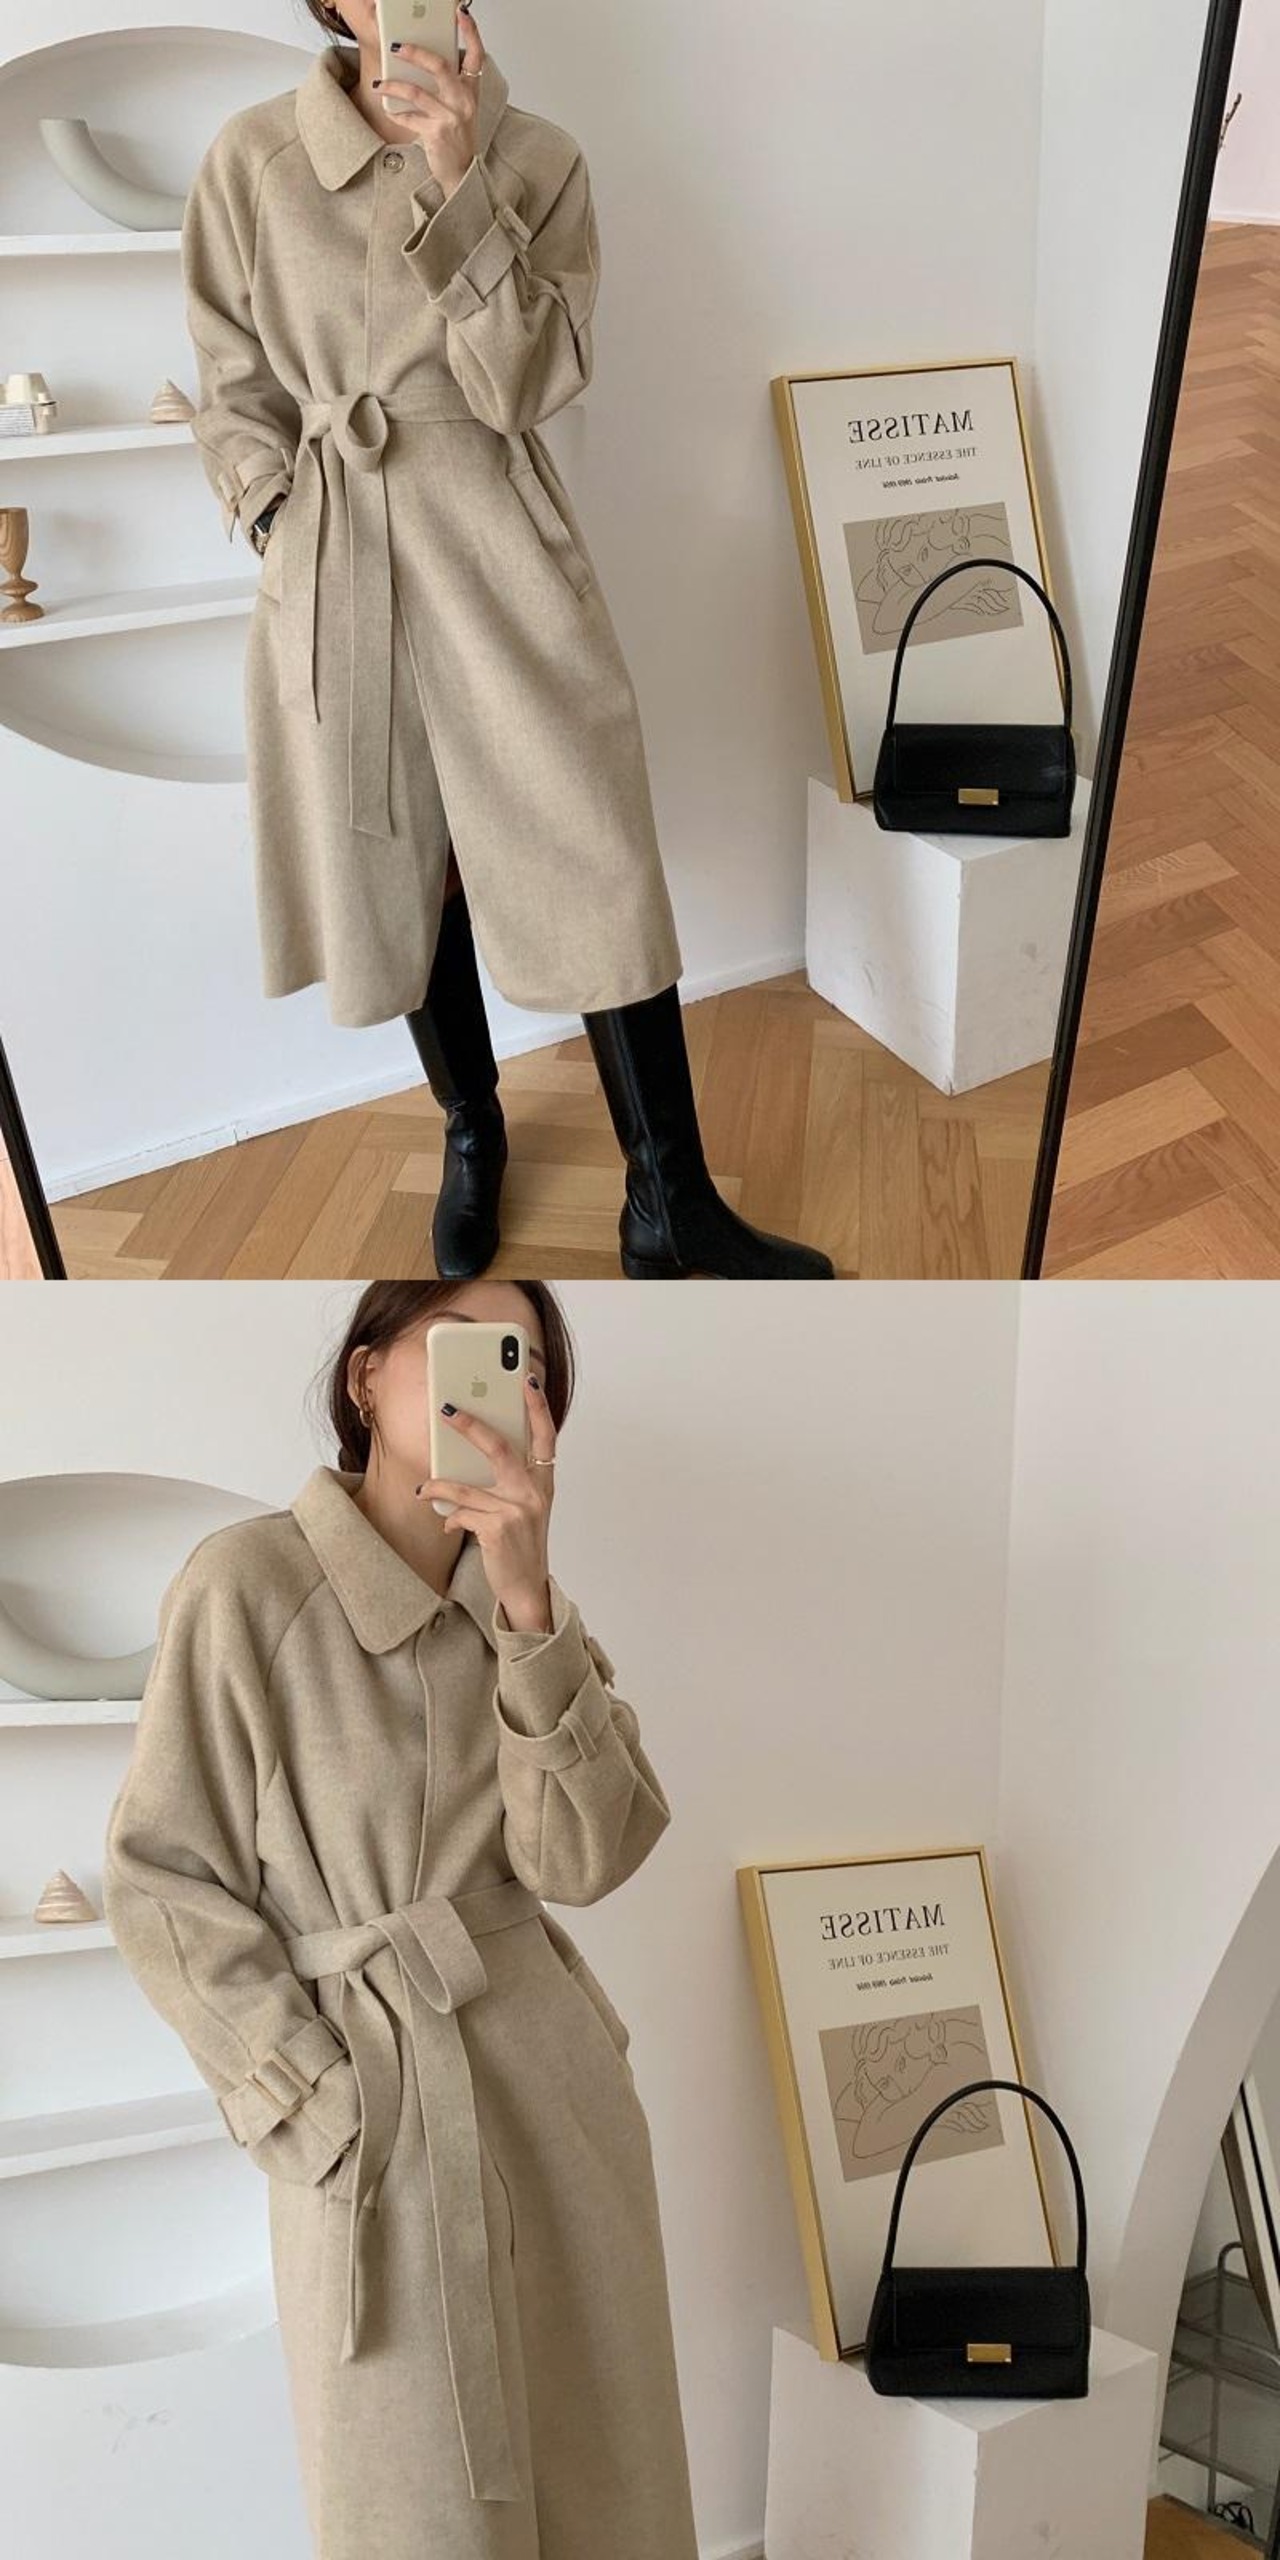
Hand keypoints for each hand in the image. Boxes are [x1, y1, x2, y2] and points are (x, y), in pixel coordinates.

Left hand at [375, 4, 483, 195]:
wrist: (461, 172)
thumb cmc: (456, 136)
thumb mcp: (459, 107)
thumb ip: (447, 84)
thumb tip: (418, 61)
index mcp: (471, 90)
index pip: (477, 55)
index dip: (471, 32)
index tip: (461, 13)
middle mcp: (464, 100)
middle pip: (439, 65)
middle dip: (414, 52)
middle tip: (395, 46)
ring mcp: (451, 117)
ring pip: (416, 91)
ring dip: (393, 85)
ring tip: (378, 83)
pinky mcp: (436, 133)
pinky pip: (409, 117)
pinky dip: (396, 112)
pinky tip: (388, 108)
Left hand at [415, 1373, 554, 1629]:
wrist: (526, 1587)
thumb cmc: (519, 1542)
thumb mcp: (522, 1506)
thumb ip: (507, 1479)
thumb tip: (469, 1450)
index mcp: (543, 1482)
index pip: (546, 1435)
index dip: (537, 1406)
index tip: (527, 1379)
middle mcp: (534, 1492)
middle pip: (499, 1448)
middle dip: (471, 1426)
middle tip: (447, 1410)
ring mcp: (517, 1511)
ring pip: (465, 1487)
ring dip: (438, 1488)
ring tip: (424, 1489)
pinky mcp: (498, 1529)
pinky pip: (460, 1513)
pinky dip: (450, 1519)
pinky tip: (449, 1525)